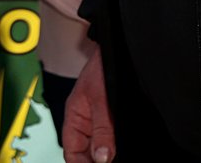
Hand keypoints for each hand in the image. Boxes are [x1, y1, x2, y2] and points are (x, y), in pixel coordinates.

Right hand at [62, 47, 115, 162]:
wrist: (121, 48)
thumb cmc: (104, 64)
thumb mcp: (101, 98)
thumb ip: (102, 128)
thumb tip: (102, 157)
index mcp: (75, 118)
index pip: (72, 152)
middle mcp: (88, 123)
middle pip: (89, 154)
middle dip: (99, 161)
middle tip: (111, 162)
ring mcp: (104, 122)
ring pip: (105, 148)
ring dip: (112, 155)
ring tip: (121, 156)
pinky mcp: (118, 119)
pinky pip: (117, 138)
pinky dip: (122, 146)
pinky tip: (128, 148)